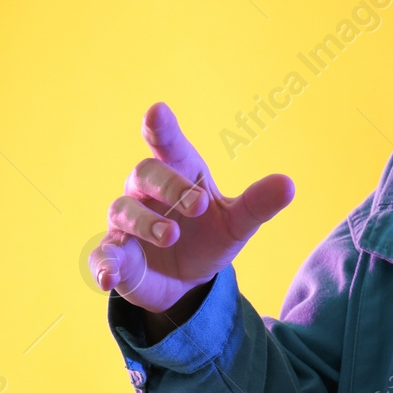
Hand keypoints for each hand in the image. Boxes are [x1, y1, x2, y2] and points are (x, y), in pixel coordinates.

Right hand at [90, 102, 293, 314]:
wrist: (189, 281)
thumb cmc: (210, 236)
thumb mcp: (238, 223)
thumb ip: (258, 203)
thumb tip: (289, 184)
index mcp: (179, 173)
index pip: (168, 144)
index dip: (161, 127)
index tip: (157, 111)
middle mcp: (146, 192)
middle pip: (146, 173)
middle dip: (169, 185)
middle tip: (198, 205)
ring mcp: (127, 222)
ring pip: (124, 210)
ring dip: (145, 222)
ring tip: (170, 236)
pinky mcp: (115, 255)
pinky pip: (103, 254)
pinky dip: (105, 264)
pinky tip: (108, 276)